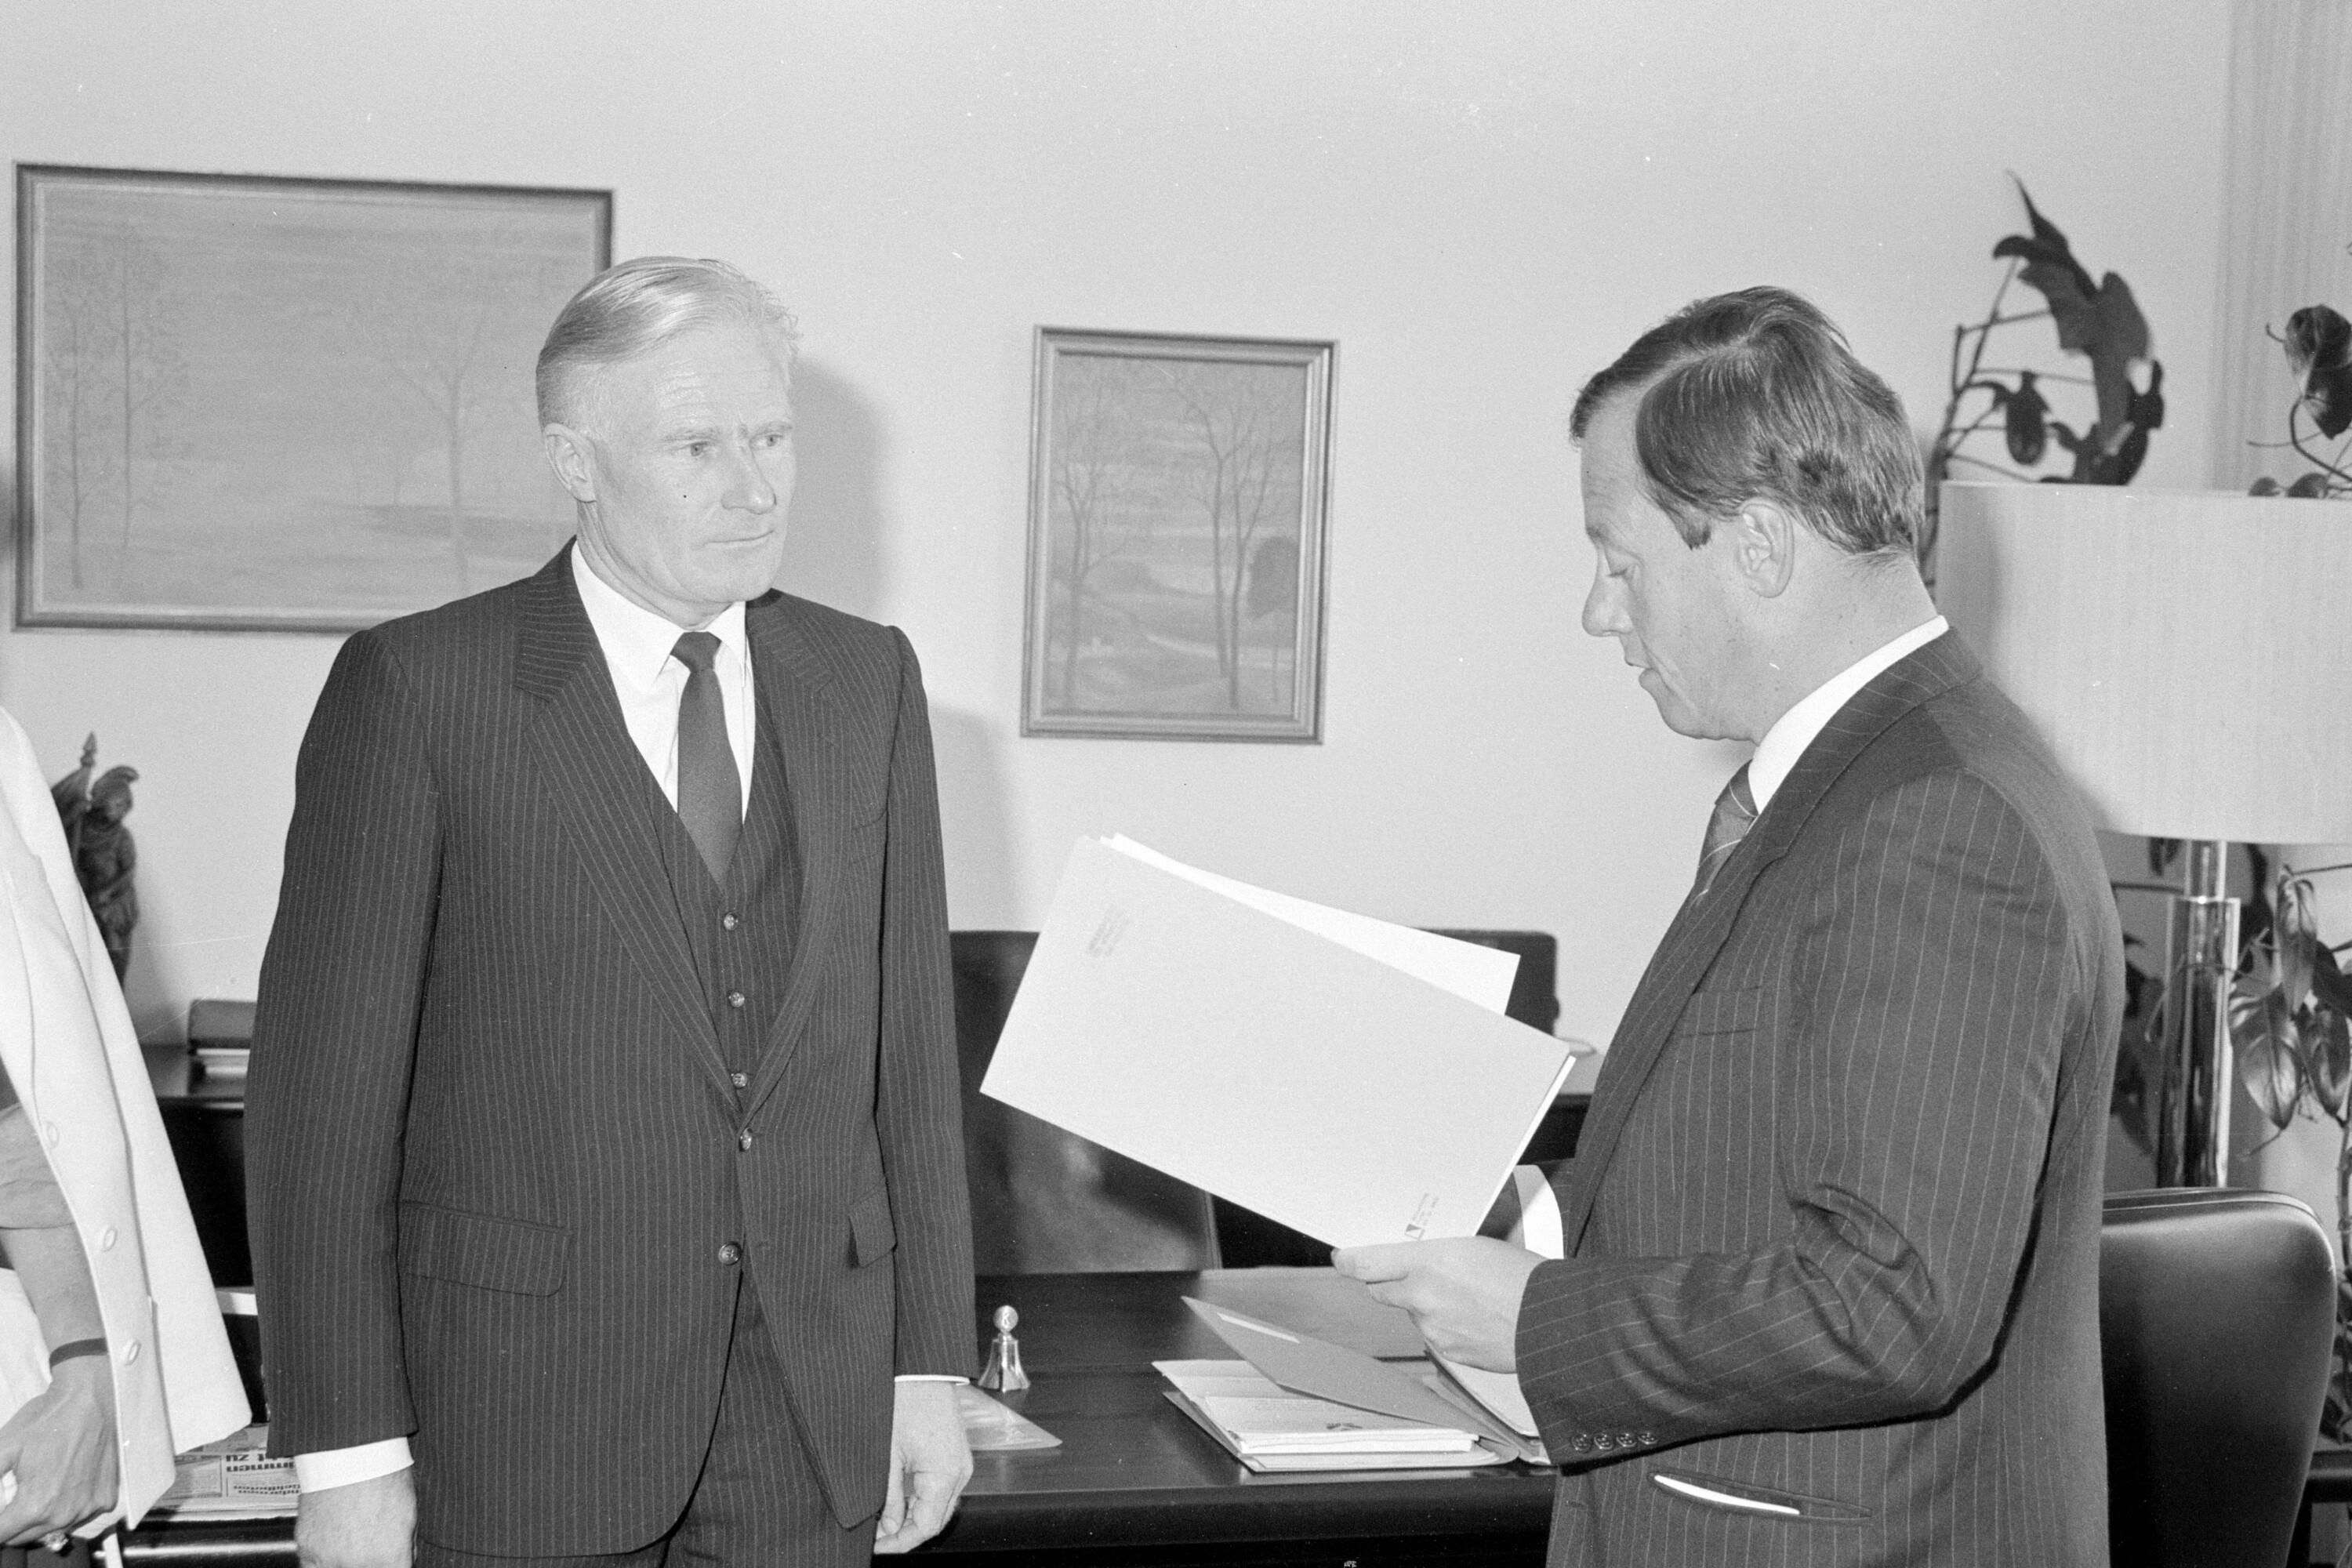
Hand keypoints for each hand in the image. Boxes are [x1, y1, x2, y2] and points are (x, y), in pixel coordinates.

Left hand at [0, 1357, 118, 1545]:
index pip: (2, 1534)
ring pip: (52, 1530)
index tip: (1, 1501)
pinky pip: (78, 1516)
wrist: (90, 1397)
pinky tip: (65, 1484)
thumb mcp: (2, 1449)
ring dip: (39, 1517)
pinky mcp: (106, 1497)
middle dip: (12, 1521)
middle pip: (25, 1536)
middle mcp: (65, 1513)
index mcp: (36, 1505)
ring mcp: (89, 1507)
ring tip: (39, 1487)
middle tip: (13, 1494)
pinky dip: (68, 1507)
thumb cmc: (46, 1418)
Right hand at [294, 1468, 415, 1567]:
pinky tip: (330, 1541)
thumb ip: (404, 1548)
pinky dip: (320, 1558)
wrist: (352, 1455)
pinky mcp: (306, 1549)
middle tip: (367, 1545)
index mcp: (389, 1558)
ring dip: (342, 1563)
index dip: (391, 1564)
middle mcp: (358, 1565)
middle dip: (369, 1561)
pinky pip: (312, 1565)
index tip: (387, 1558)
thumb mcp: (409, 1515)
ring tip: (349, 1543)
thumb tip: (400, 1561)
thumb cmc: (386, 1477)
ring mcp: (328, 1559)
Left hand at [873, 1381, 970, 1554]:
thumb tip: (887, 1527)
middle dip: (907, 1532)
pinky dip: (924, 1499)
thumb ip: (890, 1497)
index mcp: (945, 1475)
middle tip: (878, 1536)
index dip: (900, 1542)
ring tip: (885, 1518)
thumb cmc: (906, 1403)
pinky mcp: (957, 1455)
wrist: (923, 1371)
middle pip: (937, 1520)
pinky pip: (944, 1488)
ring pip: (941, 1505)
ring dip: (915, 1516)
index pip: (926, 1526)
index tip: (878, 1546)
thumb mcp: (889, 1456)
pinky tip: (902, 1498)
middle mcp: (960, 1472)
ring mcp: (961, 1463)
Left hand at [1332, 1237, 1544, 1372]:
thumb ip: (1437, 1252)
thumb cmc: (1524, 1277)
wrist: (1552, 1321)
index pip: (1368, 1263)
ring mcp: (1434, 1329)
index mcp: (1430, 1262)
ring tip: (1465, 1296)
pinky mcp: (1449, 1353)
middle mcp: (1424, 1297)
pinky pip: (1436, 1335)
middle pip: (1382, 1291)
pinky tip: (1474, 1317)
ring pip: (1413, 1313)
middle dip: (1390, 1282)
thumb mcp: (1476, 1245)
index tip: (1342, 1258)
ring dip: (1426, 1305)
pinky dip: (1447, 1326)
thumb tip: (1417, 1254)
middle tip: (1413, 1272)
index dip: (1349, 1261)